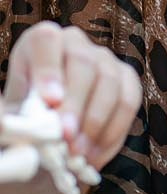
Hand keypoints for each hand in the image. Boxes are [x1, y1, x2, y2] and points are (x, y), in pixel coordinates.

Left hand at [4, 21, 141, 168]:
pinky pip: (128, 102)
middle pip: (83, 63)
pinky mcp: (127, 80)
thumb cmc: (26, 123)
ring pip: (109, 83)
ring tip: (78, 152)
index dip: (48, 69)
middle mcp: (75, 43)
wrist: (48, 138)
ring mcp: (105, 60)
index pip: (45, 40)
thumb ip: (10, 117)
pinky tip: (95, 153)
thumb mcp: (10, 118)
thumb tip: (8, 124)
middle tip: (66, 136)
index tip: (49, 101)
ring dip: (95, 122)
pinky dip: (112, 132)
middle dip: (75, 104)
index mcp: (39, 43)